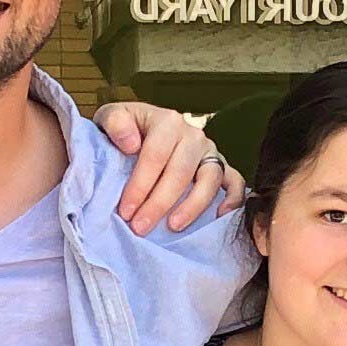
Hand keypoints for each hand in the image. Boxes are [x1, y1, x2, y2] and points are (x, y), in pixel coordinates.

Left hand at [100, 99, 238, 233]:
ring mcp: (210, 152)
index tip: (126, 211)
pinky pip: (235, 182)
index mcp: (167, 122)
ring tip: (173, 227)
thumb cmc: (124, 131)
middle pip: (181, 172)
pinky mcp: (222, 167)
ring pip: (210, 179)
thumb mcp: (110, 118)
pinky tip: (218, 218)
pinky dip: (232, 199)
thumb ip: (115, 123)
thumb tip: (131, 143)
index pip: (155, 156)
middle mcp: (193, 135)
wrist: (140, 130)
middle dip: (159, 203)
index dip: (140, 185)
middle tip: (140, 227)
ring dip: (193, 206)